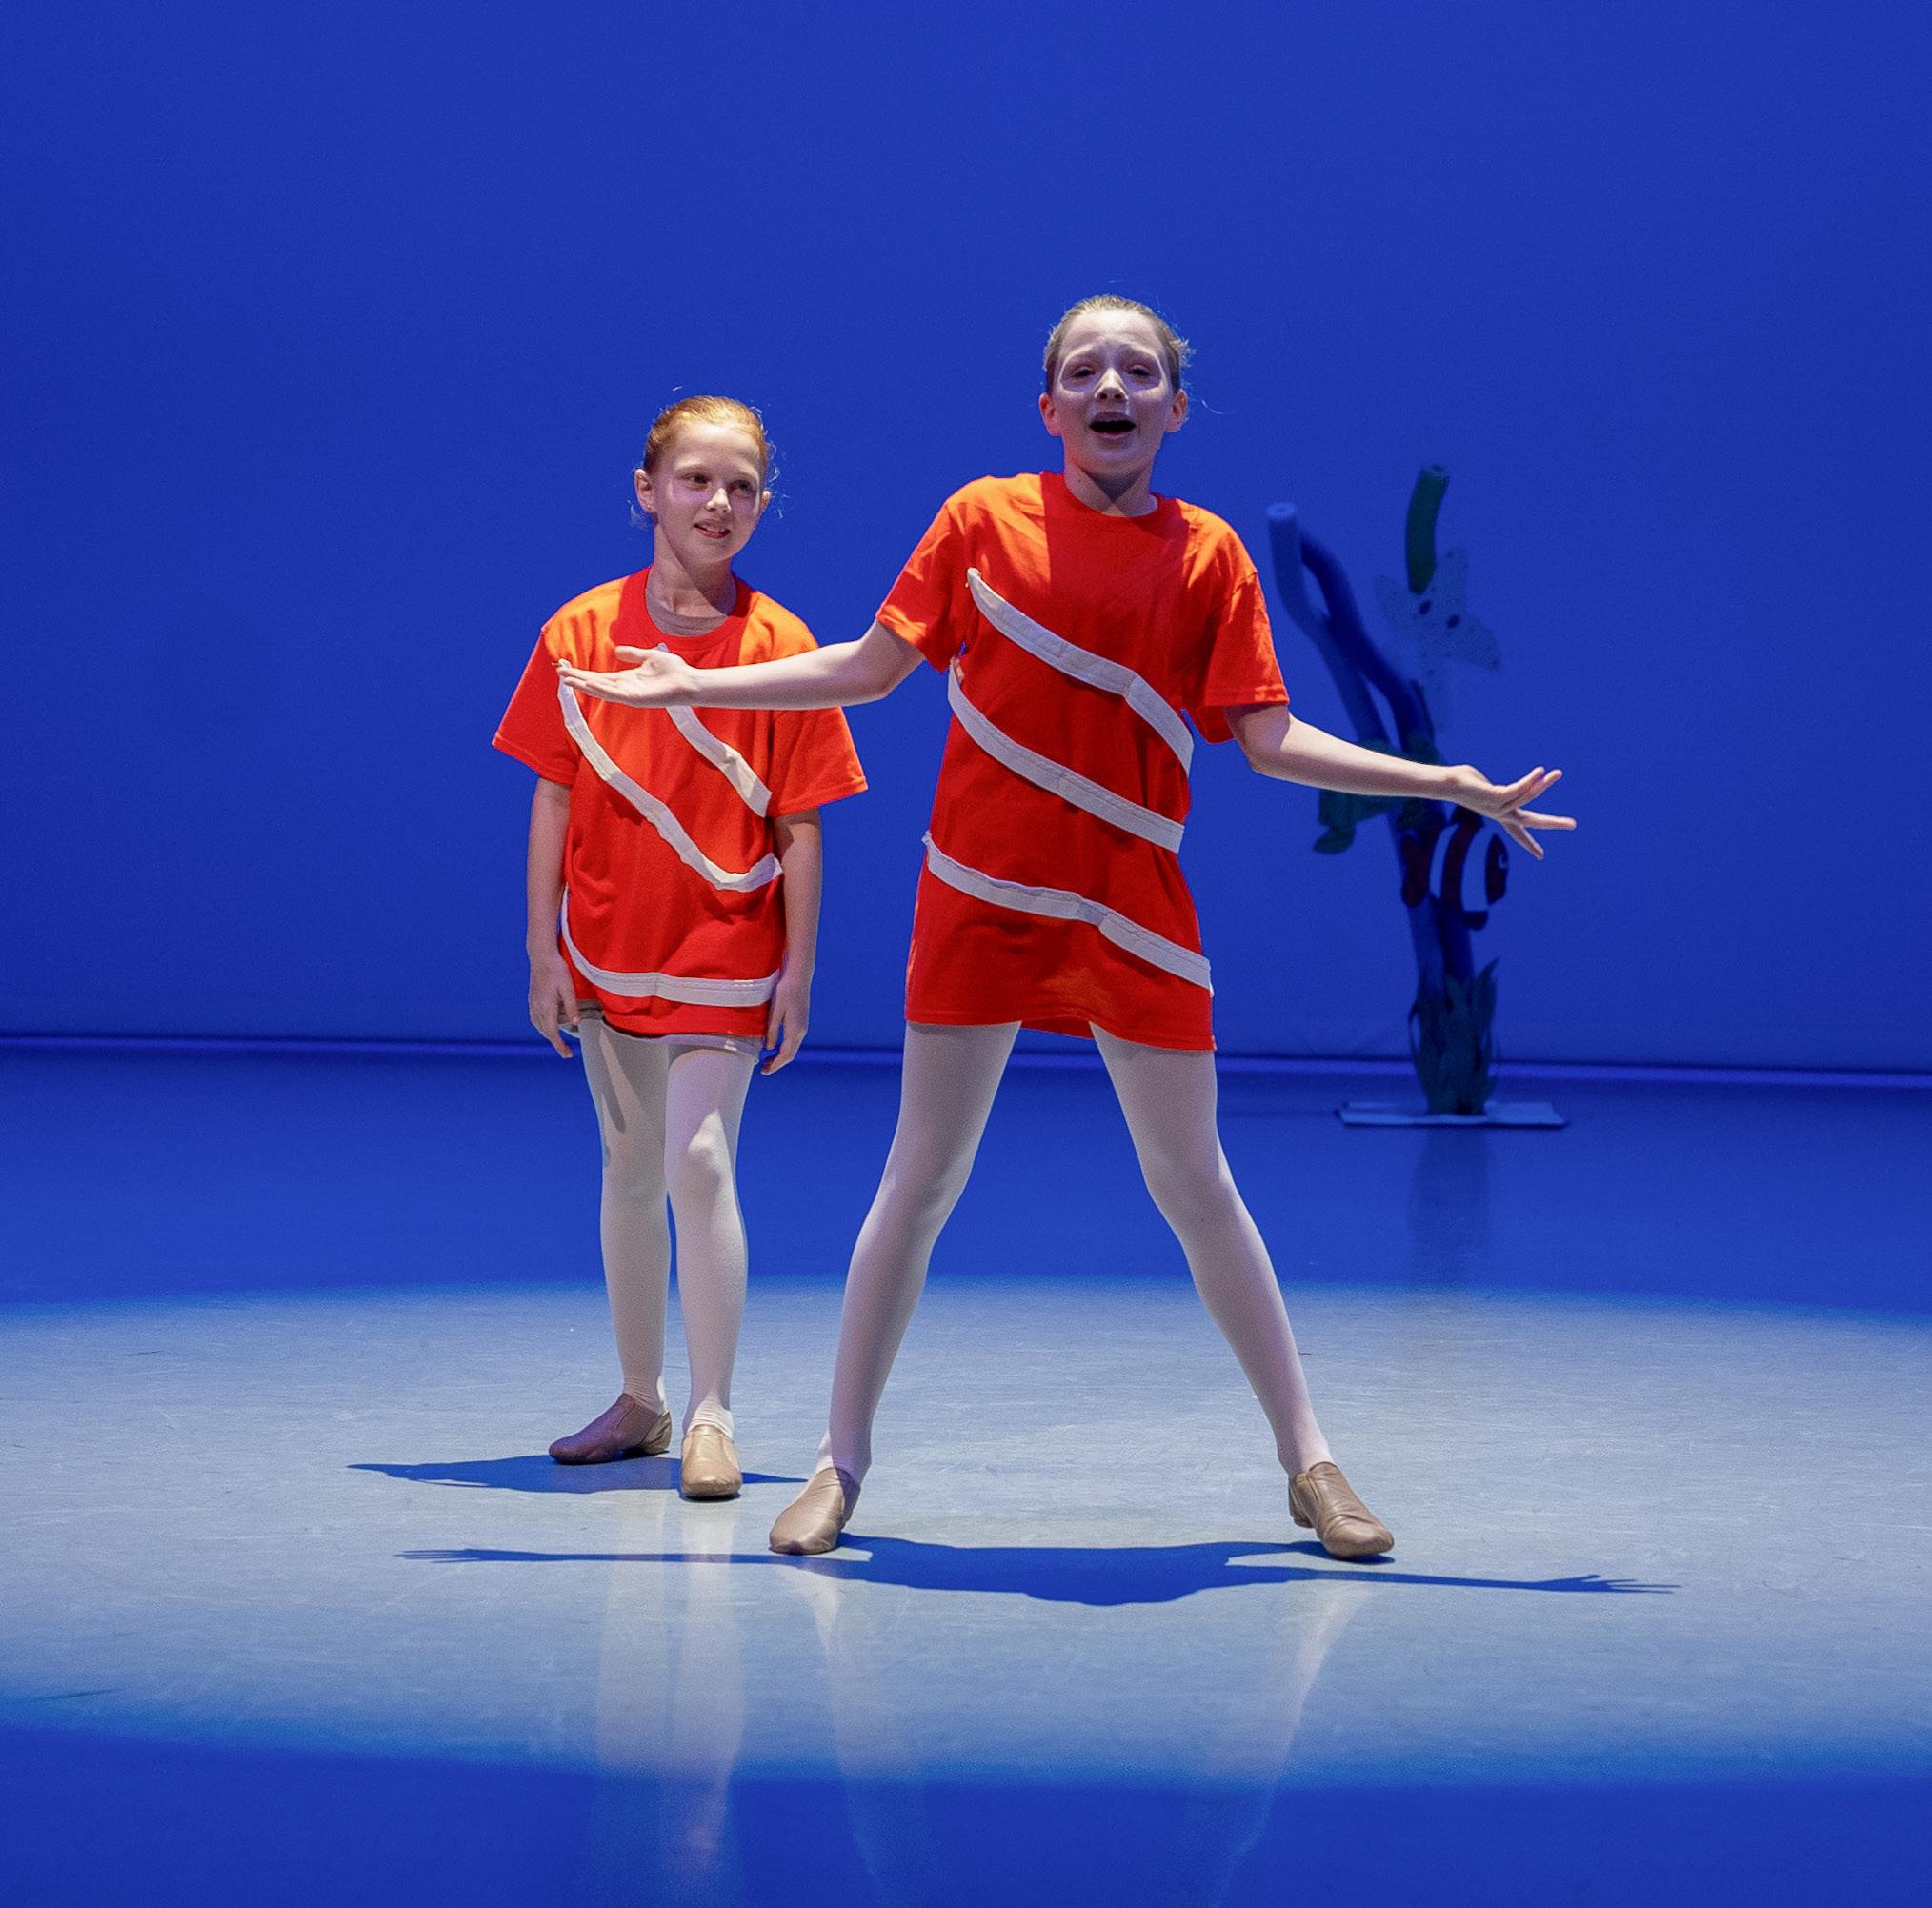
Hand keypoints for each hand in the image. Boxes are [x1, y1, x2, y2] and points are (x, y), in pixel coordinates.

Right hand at [528, 947, 579, 1056]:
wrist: (541, 956)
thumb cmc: (556, 969)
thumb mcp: (568, 987)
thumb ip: (571, 1006)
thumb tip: (575, 1024)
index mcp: (546, 1007)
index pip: (552, 1033)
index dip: (560, 1046)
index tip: (567, 1055)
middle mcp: (537, 1007)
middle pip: (545, 1032)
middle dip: (555, 1042)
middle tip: (567, 1052)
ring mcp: (532, 1003)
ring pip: (539, 1026)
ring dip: (549, 1034)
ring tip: (559, 1040)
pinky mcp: (532, 999)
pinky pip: (536, 1018)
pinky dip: (543, 1025)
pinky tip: (549, 1024)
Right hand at [555, 645, 696, 708]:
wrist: (689, 680)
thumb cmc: (673, 670)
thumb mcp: (648, 656)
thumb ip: (633, 654)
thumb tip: (617, 649)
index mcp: (627, 679)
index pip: (600, 677)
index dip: (583, 673)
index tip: (567, 668)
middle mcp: (625, 688)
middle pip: (596, 684)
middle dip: (578, 679)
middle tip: (560, 674)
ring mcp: (630, 695)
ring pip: (602, 690)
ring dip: (585, 685)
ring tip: (568, 680)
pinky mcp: (637, 699)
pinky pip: (616, 694)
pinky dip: (602, 689)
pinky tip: (589, 683)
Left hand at [761, 969, 810, 1073]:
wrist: (798, 978)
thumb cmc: (785, 991)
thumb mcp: (774, 1011)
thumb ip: (771, 1030)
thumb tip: (768, 1048)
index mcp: (795, 1030)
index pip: (786, 1054)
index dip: (775, 1065)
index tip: (765, 1071)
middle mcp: (802, 1031)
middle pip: (791, 1054)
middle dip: (778, 1063)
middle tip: (764, 1069)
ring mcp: (803, 1027)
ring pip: (792, 1048)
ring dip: (781, 1057)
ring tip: (767, 1061)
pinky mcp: (801, 1022)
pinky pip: (793, 1041)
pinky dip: (784, 1049)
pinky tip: (775, 1047)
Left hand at [1446, 765, 1575, 859]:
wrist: (1446, 783)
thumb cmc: (1465, 783)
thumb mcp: (1487, 788)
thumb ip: (1500, 791)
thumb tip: (1501, 792)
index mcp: (1500, 815)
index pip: (1518, 833)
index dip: (1530, 844)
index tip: (1540, 857)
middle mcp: (1500, 814)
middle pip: (1531, 823)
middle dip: (1553, 824)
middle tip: (1574, 824)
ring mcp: (1497, 807)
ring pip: (1527, 797)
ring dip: (1544, 784)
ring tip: (1558, 772)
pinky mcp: (1495, 797)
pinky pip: (1517, 790)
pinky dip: (1529, 781)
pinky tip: (1540, 771)